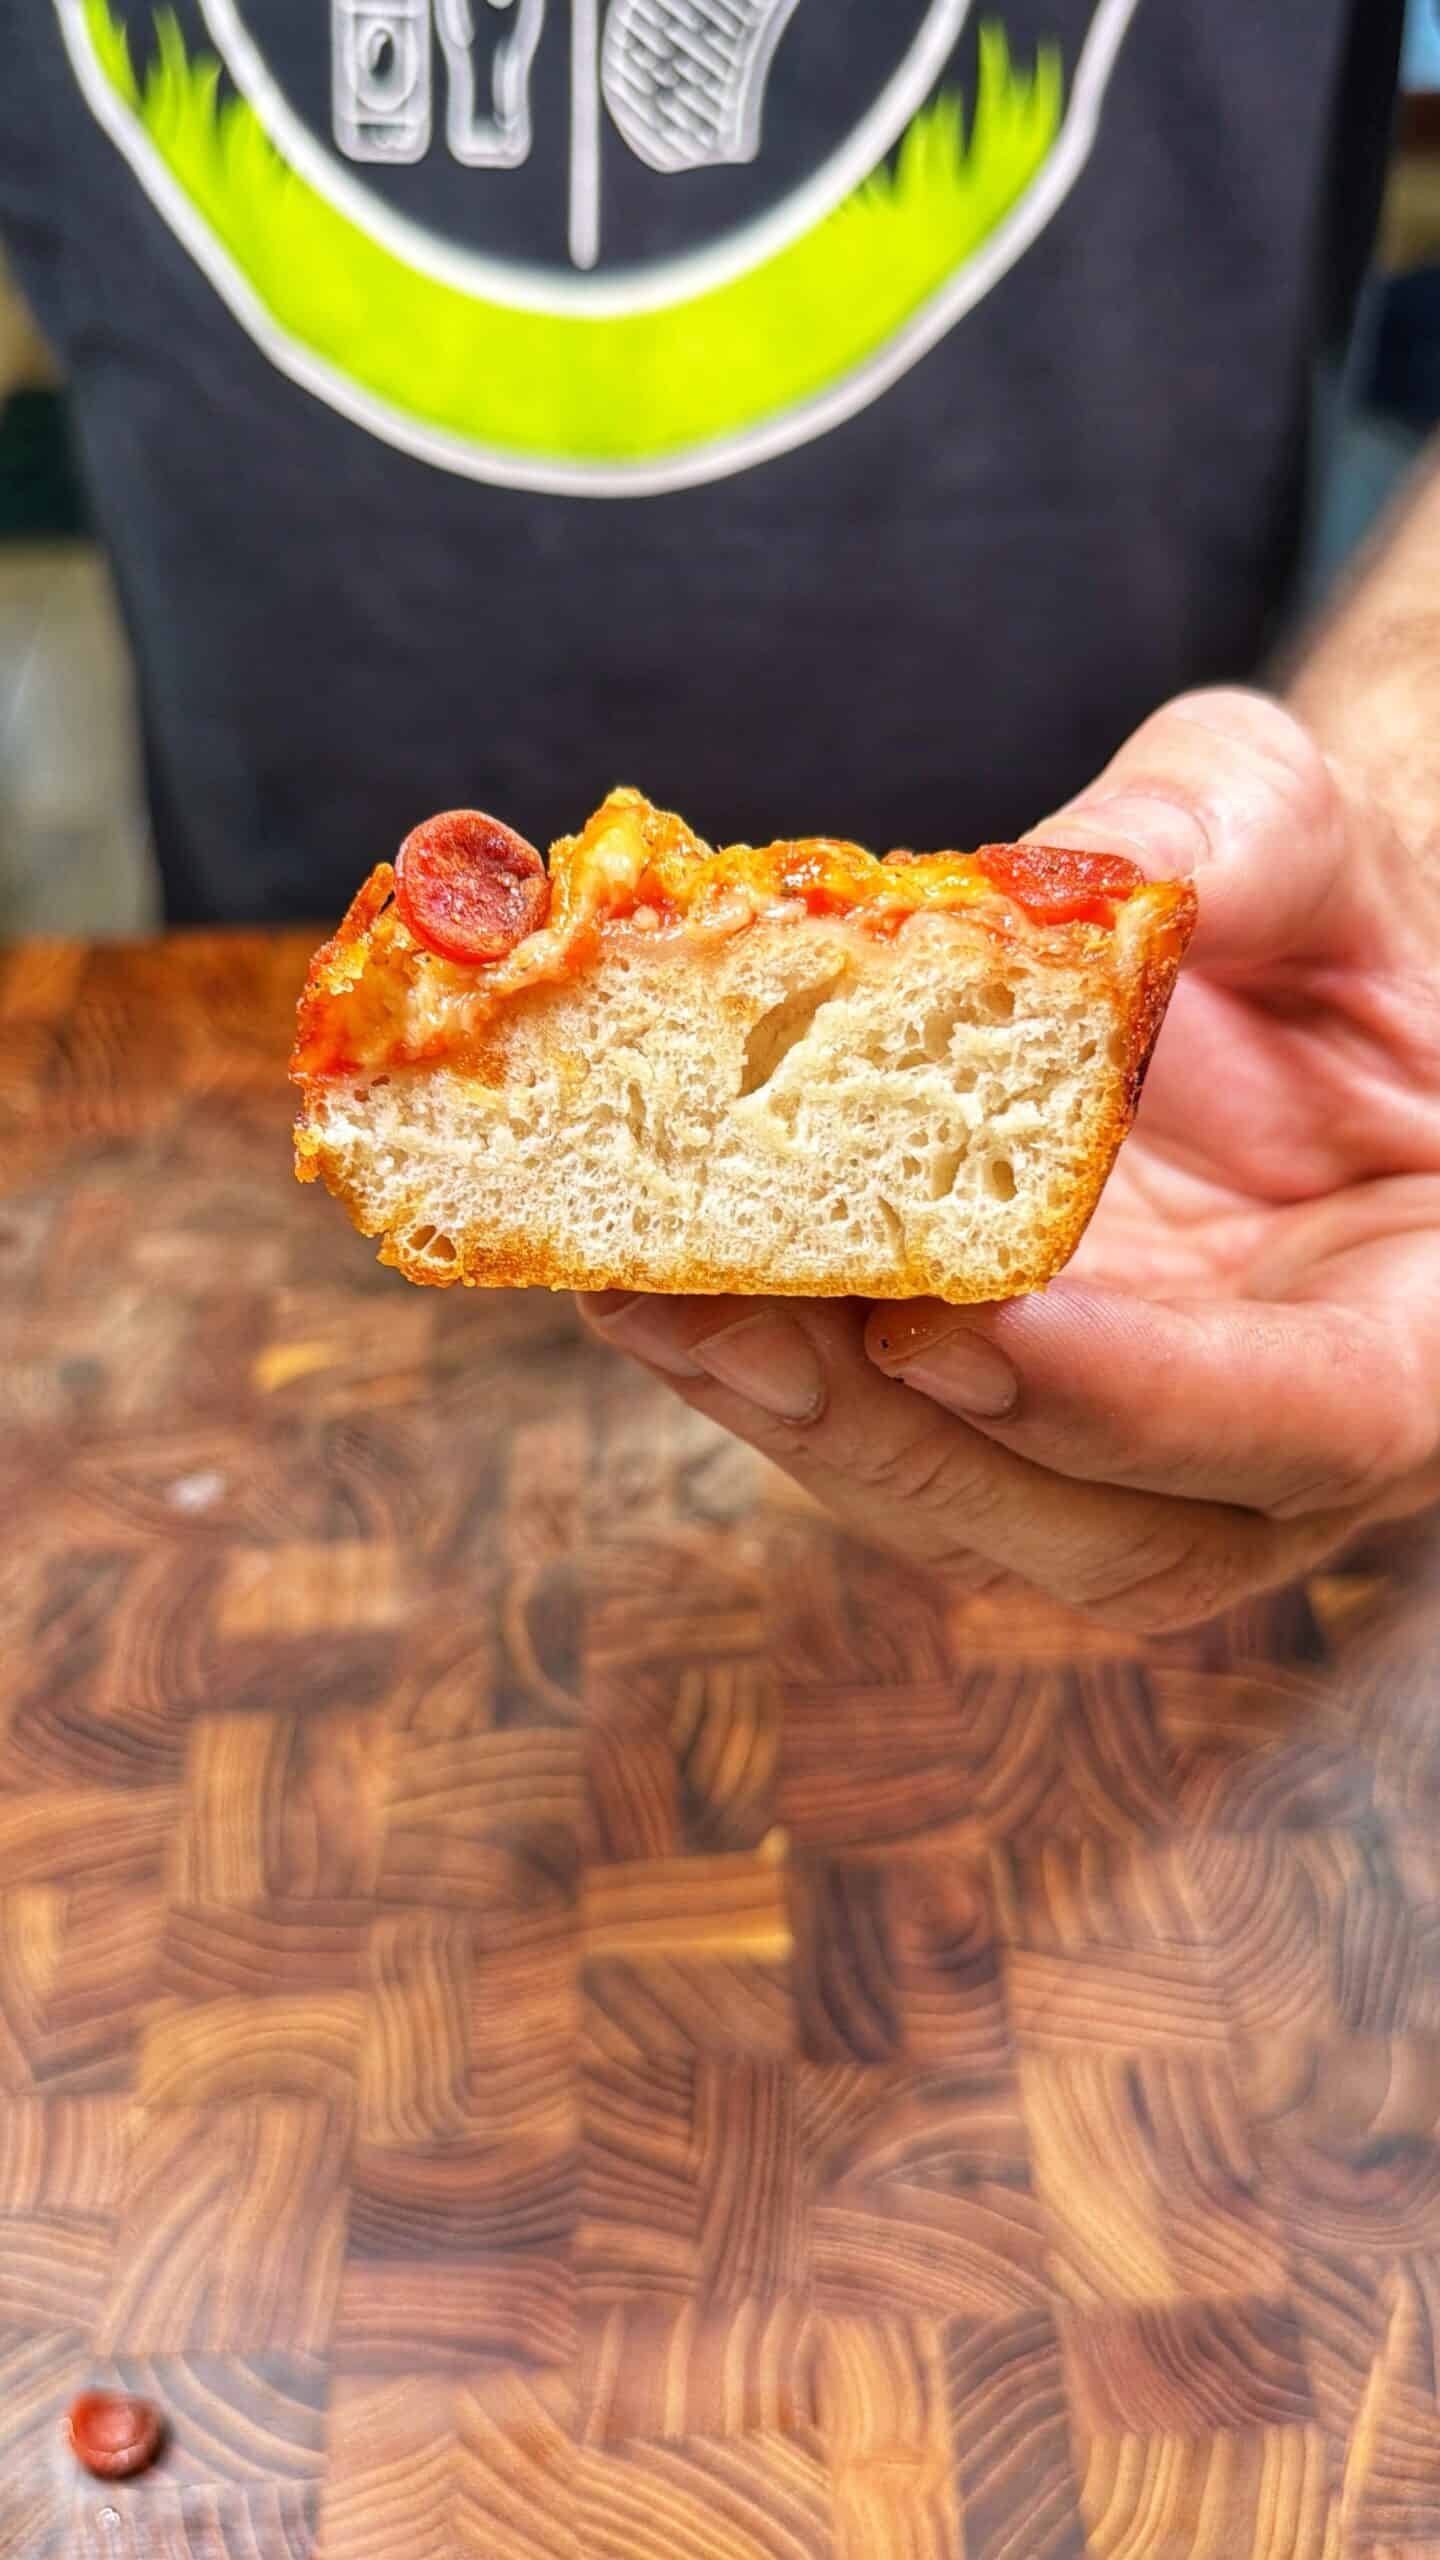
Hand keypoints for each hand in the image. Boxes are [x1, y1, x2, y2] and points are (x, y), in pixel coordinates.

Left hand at [579, 691, 1439, 1629]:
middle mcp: (1278, 1439)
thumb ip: (1234, 845)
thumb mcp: (1299, 839)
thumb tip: (1079, 868)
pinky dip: (758, 1372)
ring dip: (799, 1422)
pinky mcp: (999, 1423)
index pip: (1318, 1421)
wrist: (1265, 988)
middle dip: (912, 1440)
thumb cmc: (1317, 919)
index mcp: (1420, 1324)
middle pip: (1115, 1534)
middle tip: (737, 1324)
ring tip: (645, 1295)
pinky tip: (634, 1275)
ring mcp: (1131, 1456)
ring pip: (973, 1516)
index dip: (1143, 1401)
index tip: (964, 1326)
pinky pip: (885, 1440)